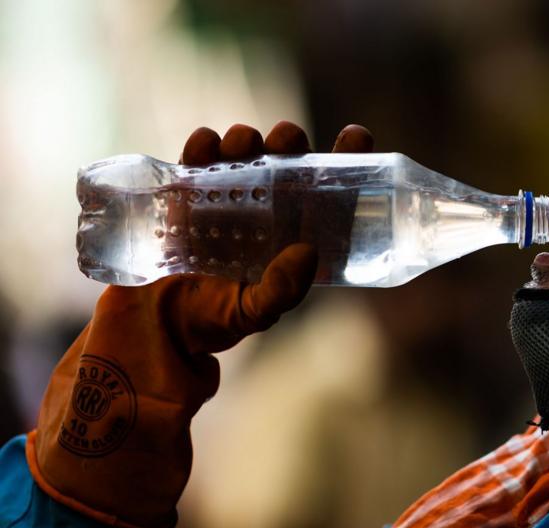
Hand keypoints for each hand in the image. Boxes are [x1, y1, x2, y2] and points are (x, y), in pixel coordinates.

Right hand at [28, 121, 373, 527]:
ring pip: (244, 153)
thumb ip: (281, 290)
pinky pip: (196, 160)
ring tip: (242, 143)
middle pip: (287, 161)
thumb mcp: (252, 313)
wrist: (151, 329)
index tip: (355, 135)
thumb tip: (306, 252)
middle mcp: (266, 211)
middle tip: (287, 139)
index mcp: (295, 234)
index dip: (348, 159)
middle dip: (290, 140)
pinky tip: (204, 144)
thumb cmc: (212, 323)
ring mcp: (225, 198)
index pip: (329, 191)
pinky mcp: (185, 195)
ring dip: (246, 139)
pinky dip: (201, 146)